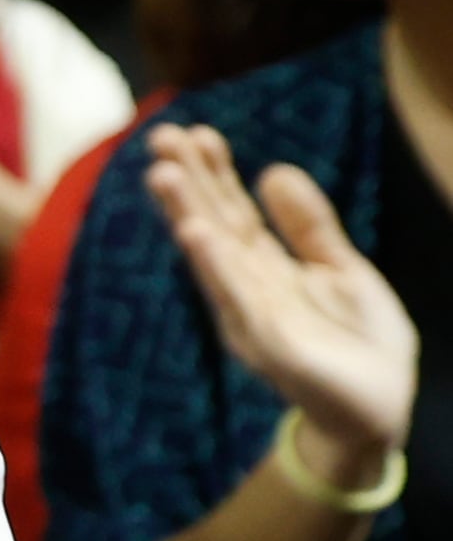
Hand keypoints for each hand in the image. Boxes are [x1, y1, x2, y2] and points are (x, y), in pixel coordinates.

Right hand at [147, 122, 417, 468]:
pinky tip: (196, 233)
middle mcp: (248, 290)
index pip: (234, 213)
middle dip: (187, 183)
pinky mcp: (270, 344)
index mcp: (267, 270)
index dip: (214, 174)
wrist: (378, 409)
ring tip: (162, 174)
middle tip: (161, 136)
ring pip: (214, 257)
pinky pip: (238, 299)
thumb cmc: (359, 343)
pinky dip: (215, 265)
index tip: (194, 131)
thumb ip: (309, 225)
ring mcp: (253, 317)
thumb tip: (272, 170)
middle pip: (215, 227)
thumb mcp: (341, 269)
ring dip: (186, 214)